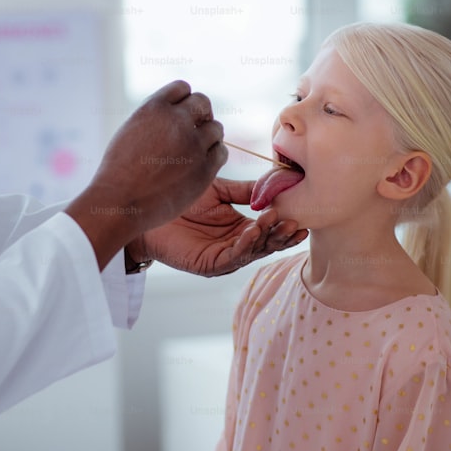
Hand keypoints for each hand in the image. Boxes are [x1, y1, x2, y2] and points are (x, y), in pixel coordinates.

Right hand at [65, 81, 226, 268]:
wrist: (120, 202)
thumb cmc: (119, 172)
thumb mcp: (130, 131)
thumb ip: (154, 119)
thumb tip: (176, 113)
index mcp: (154, 108)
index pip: (182, 88)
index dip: (184, 101)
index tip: (182, 115)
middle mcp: (177, 121)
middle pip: (203, 103)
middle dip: (201, 114)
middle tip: (196, 130)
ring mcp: (193, 145)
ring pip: (216, 128)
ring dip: (209, 137)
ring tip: (196, 151)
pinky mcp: (204, 169)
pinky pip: (221, 152)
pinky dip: (214, 156)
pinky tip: (201, 164)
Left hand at [130, 177, 307, 276]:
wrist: (148, 211)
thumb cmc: (181, 199)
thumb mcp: (219, 191)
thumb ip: (246, 190)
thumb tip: (276, 184)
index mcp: (241, 228)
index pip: (270, 229)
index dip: (286, 223)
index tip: (302, 213)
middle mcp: (236, 245)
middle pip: (267, 243)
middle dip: (283, 233)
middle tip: (297, 221)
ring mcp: (224, 257)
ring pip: (254, 251)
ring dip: (267, 237)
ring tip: (278, 221)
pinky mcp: (210, 265)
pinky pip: (233, 257)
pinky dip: (245, 244)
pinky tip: (253, 230)